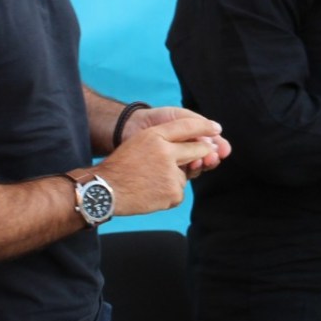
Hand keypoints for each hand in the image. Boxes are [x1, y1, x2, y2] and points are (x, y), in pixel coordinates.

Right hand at [97, 117, 225, 214]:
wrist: (105, 190)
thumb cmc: (121, 166)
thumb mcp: (140, 141)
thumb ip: (164, 139)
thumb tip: (197, 144)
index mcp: (155, 135)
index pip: (186, 126)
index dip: (203, 126)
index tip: (216, 128)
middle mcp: (165, 150)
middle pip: (197, 150)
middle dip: (202, 154)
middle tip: (201, 156)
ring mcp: (169, 172)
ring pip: (185, 175)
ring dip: (174, 179)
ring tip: (150, 181)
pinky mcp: (172, 191)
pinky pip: (178, 191)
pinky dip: (168, 194)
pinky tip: (151, 192)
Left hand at [122, 106, 230, 176]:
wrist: (133, 127)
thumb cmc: (157, 119)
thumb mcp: (179, 116)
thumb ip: (198, 123)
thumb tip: (218, 130)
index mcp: (194, 139)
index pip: (213, 147)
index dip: (220, 149)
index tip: (223, 151)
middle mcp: (188, 152)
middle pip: (207, 160)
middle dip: (211, 159)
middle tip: (211, 157)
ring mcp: (178, 164)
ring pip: (196, 170)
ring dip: (199, 166)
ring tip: (197, 161)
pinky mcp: (167, 174)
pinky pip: (181, 178)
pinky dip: (185, 174)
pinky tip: (185, 167)